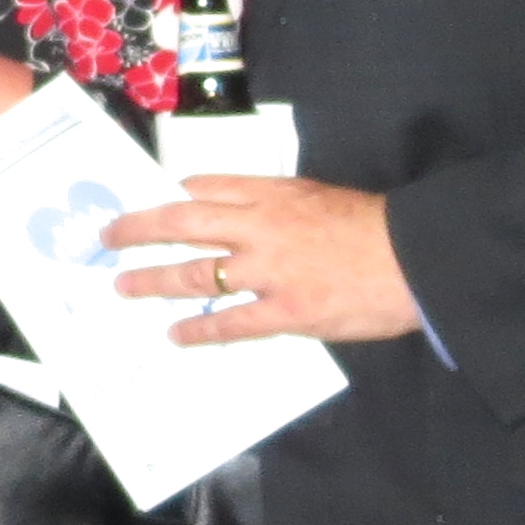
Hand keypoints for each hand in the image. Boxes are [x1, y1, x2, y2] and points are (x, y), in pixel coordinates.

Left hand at [105, 175, 421, 345]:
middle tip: (108, 239)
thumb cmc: (369, 224)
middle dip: (138, 231)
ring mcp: (269, 273)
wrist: (416, 258)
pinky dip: (200, 330)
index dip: (169, 198)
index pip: (202, 189)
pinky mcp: (288, 313)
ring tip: (124, 287)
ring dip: (154, 282)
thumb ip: (264, 196)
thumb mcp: (311, 192)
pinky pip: (232, 323)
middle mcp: (259, 228)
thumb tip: (211, 198)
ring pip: (196, 275)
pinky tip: (175, 335)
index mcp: (268, 195)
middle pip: (183, 225)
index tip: (144, 205)